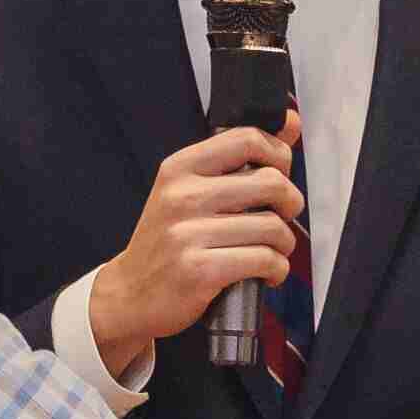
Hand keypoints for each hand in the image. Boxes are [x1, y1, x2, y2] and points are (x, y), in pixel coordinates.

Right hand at [90, 121, 308, 363]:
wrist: (129, 294)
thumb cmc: (166, 242)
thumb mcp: (189, 191)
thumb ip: (238, 159)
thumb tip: (290, 123)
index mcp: (180, 169)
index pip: (248, 139)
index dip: (279, 156)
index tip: (279, 175)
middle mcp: (182, 196)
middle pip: (271, 182)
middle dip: (290, 203)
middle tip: (282, 217)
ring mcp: (188, 234)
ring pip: (273, 227)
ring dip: (284, 244)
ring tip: (272, 251)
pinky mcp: (200, 270)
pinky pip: (264, 260)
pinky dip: (277, 269)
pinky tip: (266, 273)